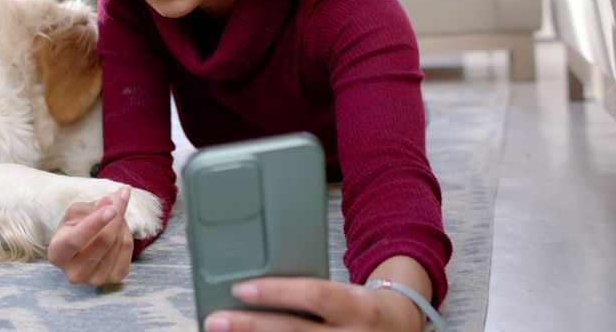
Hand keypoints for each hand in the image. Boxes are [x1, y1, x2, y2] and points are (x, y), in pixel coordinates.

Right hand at [48, 186, 133, 286]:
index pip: (76, 239)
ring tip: (116, 212)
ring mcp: (94, 279)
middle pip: (104, 240)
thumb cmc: (73, 230)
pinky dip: (127, 234)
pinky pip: (127, 251)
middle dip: (116, 214)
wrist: (79, 252)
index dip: (95, 222)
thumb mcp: (73, 215)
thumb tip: (109, 202)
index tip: (112, 207)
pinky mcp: (112, 280)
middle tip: (122, 194)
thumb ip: (89, 208)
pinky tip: (120, 227)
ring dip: (121, 221)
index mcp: (57, 254)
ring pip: (118, 243)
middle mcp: (74, 272)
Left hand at [203, 277, 423, 331]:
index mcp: (358, 307)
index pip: (314, 295)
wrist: (399, 330)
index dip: (276, 291)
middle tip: (216, 320)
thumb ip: (307, 292)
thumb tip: (253, 290)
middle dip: (251, 326)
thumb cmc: (360, 308)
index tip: (240, 288)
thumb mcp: (343, 292)